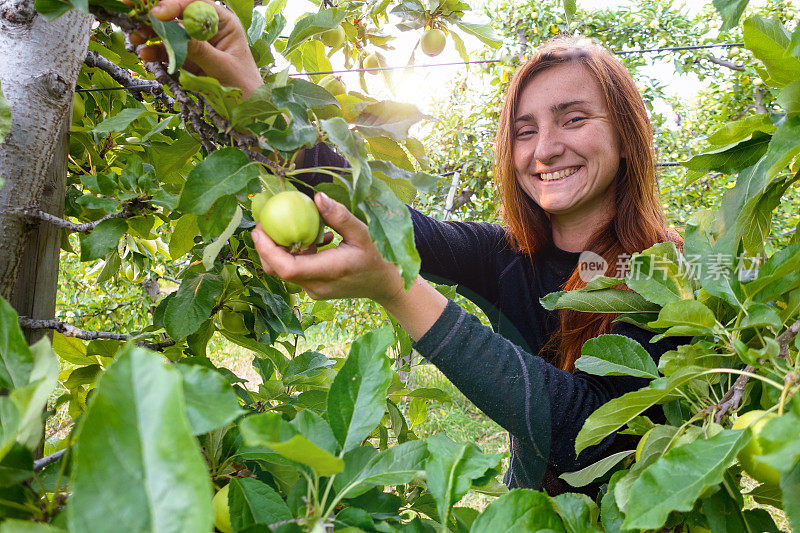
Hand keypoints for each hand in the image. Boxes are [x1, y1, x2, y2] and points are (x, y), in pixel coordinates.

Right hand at [130, 0, 262, 95]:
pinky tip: (144, 53)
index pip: (196, 5)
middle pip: (177, 14)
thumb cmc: (244, 85)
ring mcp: (195, 43)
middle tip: (133, 14)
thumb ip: (201, 50)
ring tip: (135, 38)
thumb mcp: (223, 67)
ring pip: (168, 31)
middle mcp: (207, 28)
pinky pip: (167, 51)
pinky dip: (154, 51)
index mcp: (223, 22)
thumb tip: (178, 34)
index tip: (158, 12)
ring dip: (149, 32)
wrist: (246, 109)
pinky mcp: (186, 58)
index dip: (175, 5)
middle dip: (155, 14)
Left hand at [251, 193, 405, 305]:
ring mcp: (314, 290)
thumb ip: (339, 216)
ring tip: (284, 226)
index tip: (259, 228)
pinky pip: (295, 272)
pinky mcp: (314, 288)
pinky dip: (294, 255)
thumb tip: (317, 197)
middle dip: (265, 247)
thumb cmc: (376, 256)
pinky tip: (310, 240)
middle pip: (277, 270)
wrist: (384, 284)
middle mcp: (316, 285)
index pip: (287, 268)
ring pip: (283, 272)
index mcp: (328, 272)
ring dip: (279, 250)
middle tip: (263, 222)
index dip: (267, 249)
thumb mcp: (362, 232)